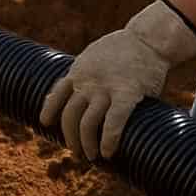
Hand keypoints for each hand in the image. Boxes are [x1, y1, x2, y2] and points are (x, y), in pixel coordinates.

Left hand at [40, 0, 195, 159]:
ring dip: (87, 144)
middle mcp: (88, 82)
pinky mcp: (128, 93)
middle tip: (77, 151)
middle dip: (71, 137)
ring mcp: (106, 88)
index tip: (46, 123)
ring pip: (87, 123)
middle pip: (70, 115)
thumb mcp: (94, 56)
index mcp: (79, 71)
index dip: (49, 110)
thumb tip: (76, 92)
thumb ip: (84, 73)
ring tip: (92, 156)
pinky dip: (108, 140)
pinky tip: (107, 152)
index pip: (56, 93)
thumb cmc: (124, 50)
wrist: (149, 38)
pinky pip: (114, 121)